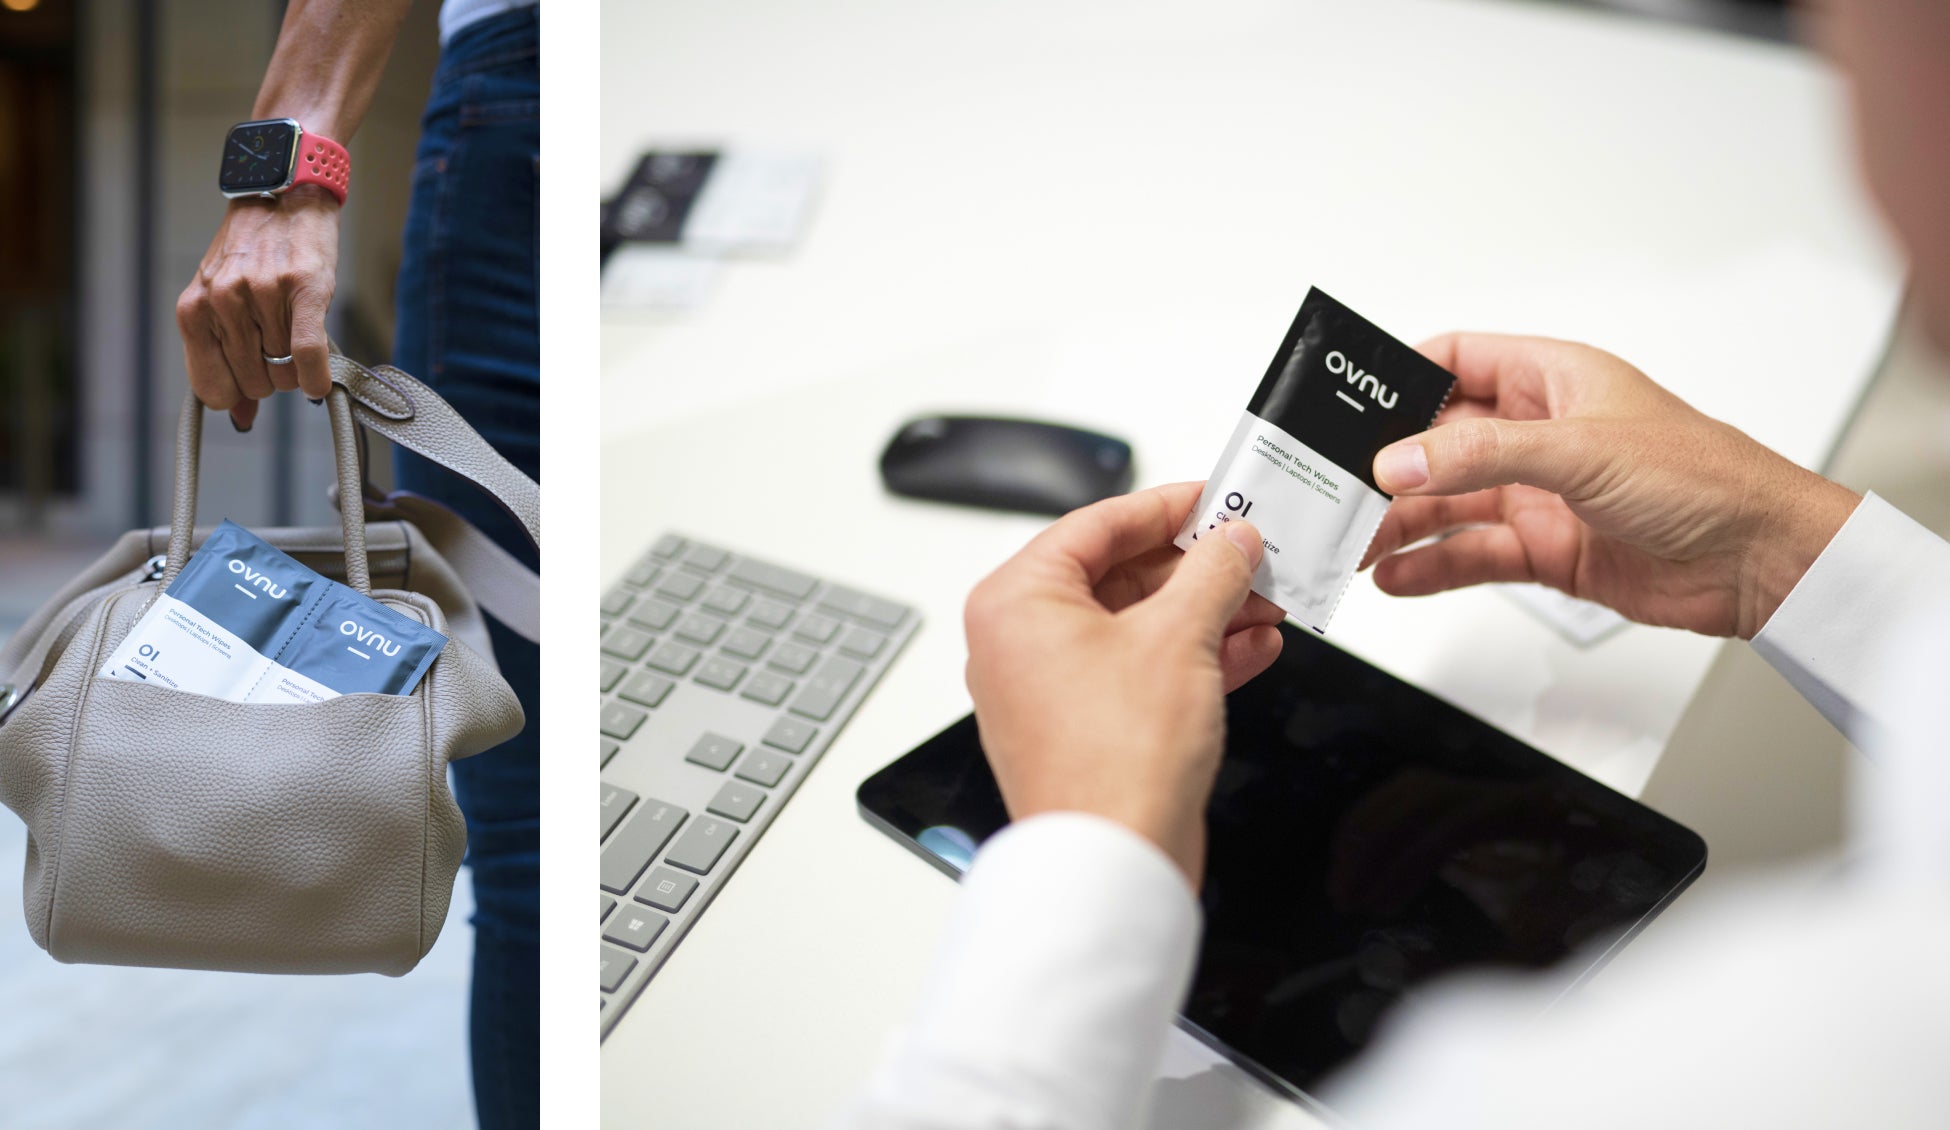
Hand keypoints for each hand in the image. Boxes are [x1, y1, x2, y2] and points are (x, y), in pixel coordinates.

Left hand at [175, 187, 339, 430]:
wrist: (285, 198)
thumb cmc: (252, 253)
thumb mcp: (221, 301)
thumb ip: (224, 357)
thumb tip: (239, 418)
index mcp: (194, 308)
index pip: (211, 389)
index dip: (237, 394)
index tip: (252, 383)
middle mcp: (223, 301)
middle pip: (254, 384)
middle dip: (272, 378)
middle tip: (280, 353)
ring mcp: (262, 295)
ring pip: (285, 374)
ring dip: (297, 370)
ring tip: (297, 340)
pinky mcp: (304, 290)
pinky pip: (308, 355)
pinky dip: (316, 378)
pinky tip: (319, 383)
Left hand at [962, 482, 1286, 885]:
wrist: (1114, 864)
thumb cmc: (1113, 760)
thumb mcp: (1179, 636)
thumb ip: (1212, 572)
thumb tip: (1232, 540)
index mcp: (1016, 601)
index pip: (1096, 525)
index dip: (1166, 507)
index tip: (1215, 498)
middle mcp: (1021, 641)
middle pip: (1120, 575)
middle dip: (1197, 567)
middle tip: (1254, 551)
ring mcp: (1051, 688)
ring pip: (1139, 626)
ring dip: (1208, 611)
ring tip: (1268, 598)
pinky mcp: (1087, 728)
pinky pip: (1143, 671)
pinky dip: (1196, 656)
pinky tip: (1253, 645)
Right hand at [1360, 333, 1860, 638]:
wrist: (1761, 562)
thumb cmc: (1705, 479)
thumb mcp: (1581, 452)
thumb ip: (1482, 456)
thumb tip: (1401, 460)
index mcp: (1553, 380)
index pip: (1456, 361)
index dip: (1400, 380)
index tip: (1349, 406)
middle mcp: (1539, 433)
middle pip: (1437, 442)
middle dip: (1386, 466)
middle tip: (1335, 489)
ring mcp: (1540, 494)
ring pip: (1448, 503)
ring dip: (1399, 523)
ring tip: (1353, 544)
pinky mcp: (1547, 549)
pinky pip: (1472, 554)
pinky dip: (1432, 566)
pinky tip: (1396, 577)